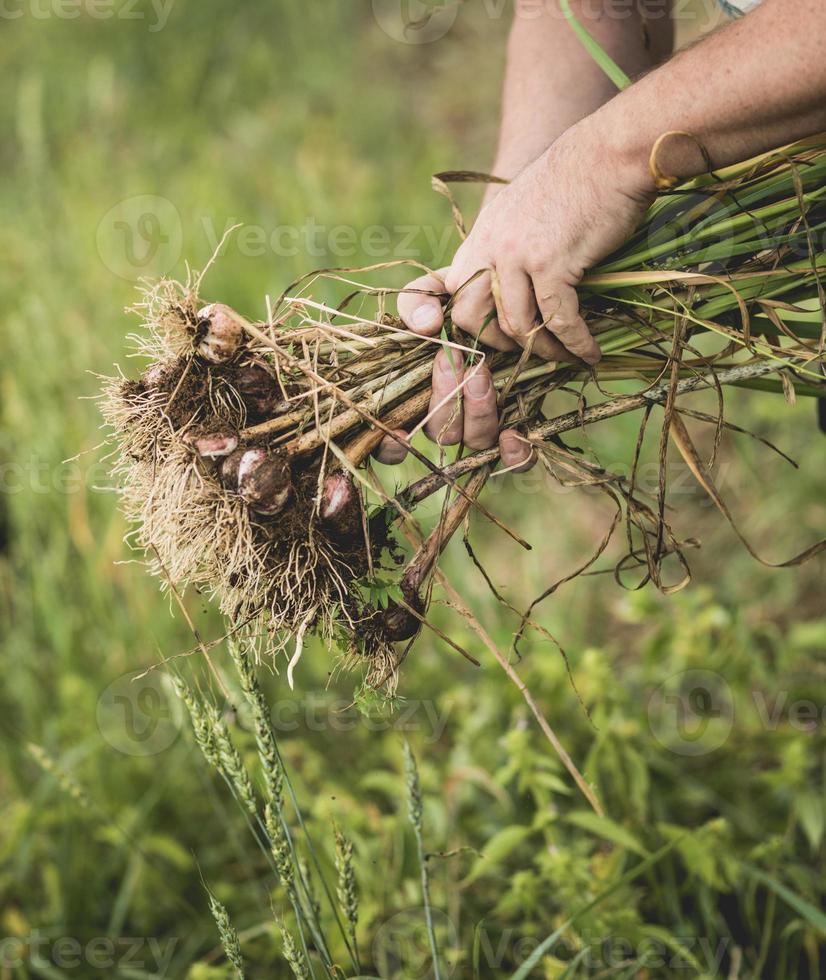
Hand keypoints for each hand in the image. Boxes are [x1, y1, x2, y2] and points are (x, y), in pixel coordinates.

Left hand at [374, 120, 652, 467]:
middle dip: (498, 344)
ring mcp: (515, 255)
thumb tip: (520, 295)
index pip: (440, 286)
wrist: (611, 150)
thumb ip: (511, 247)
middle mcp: (489, 246)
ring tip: (568, 357)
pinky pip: (557, 320)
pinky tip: (589, 352)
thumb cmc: (581, 183)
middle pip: (469, 317)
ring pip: (516, 326)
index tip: (455, 334)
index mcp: (482, 236)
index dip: (436, 316)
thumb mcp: (527, 212)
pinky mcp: (549, 263)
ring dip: (544, 350)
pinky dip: (575, 343)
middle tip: (529, 350)